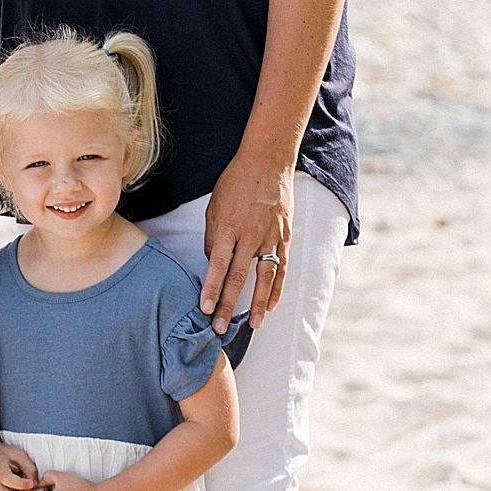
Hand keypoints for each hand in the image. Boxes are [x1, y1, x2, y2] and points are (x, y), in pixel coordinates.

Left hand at [201, 155, 293, 335]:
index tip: (205, 310)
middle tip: (220, 329)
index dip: (211, 289)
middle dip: (228, 306)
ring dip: (257, 304)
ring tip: (253, 327)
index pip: (217, 265)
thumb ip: (213, 239)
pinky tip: (271, 306)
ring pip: (264, 277)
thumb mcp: (214, 208)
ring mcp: (270, 237)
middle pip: (238, 277)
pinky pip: (281, 268)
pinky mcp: (285, 237)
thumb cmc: (235, 183)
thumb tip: (213, 265)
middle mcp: (250, 235)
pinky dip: (276, 289)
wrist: (267, 162)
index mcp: (228, 227)